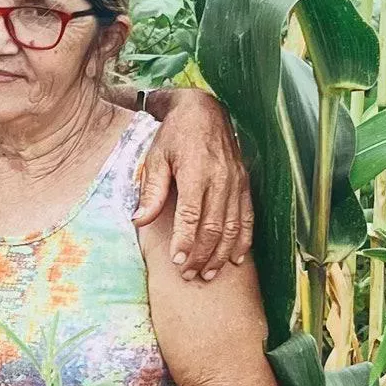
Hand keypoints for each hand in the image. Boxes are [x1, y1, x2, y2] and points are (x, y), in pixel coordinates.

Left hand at [136, 88, 252, 280]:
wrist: (204, 109)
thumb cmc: (175, 134)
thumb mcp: (156, 157)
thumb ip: (151, 190)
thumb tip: (138, 220)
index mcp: (196, 172)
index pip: (191, 215)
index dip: (185, 242)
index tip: (177, 262)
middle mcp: (221, 179)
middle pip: (214, 227)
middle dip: (202, 255)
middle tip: (190, 276)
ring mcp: (237, 182)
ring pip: (232, 226)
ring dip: (221, 254)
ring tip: (209, 274)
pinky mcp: (245, 183)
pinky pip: (247, 217)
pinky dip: (243, 240)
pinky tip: (235, 258)